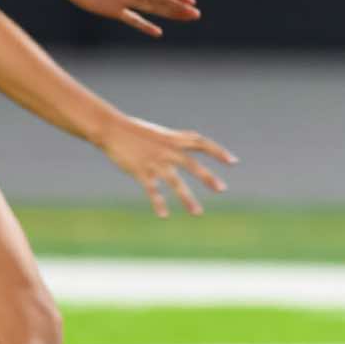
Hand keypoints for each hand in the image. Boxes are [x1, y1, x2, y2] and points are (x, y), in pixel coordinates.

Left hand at [61, 0, 199, 36]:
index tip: (190, 1)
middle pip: (161, 0)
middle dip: (178, 6)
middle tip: (195, 14)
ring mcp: (126, 1)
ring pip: (153, 10)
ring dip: (169, 14)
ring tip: (186, 18)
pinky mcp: (115, 11)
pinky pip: (134, 20)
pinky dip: (145, 26)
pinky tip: (158, 32)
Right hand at [96, 114, 235, 217]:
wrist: (112, 128)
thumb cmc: (136, 131)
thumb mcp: (161, 133)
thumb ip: (178, 139)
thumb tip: (194, 138)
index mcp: (173, 139)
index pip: (201, 143)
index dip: (218, 151)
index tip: (233, 161)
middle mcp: (167, 150)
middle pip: (192, 165)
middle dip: (207, 177)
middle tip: (222, 189)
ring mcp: (155, 161)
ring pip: (175, 182)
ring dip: (187, 198)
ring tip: (198, 213)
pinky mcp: (141, 171)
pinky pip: (152, 190)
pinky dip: (158, 202)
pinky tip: (164, 215)